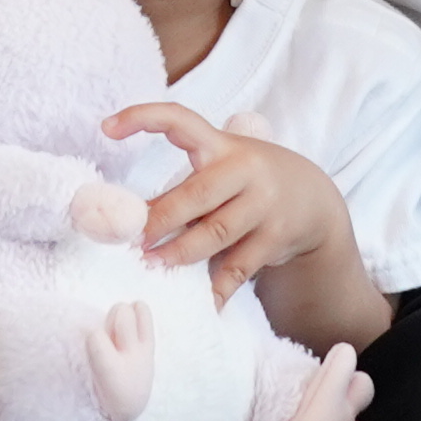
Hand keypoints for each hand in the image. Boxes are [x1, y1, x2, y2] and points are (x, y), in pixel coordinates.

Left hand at [120, 102, 347, 301]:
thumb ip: (187, 187)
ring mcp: (264, 205)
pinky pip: (239, 268)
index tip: (106, 128)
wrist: (314, 200)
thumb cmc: (251, 182)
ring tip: (151, 264)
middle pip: (197, 193)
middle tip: (133, 238)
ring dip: (180, 253)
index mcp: (222, 145)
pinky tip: (202, 302)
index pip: (180, 121)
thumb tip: (135, 220)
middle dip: (162, 218)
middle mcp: (245, 170)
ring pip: (216, 233)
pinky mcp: (275, 238)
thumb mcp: (224, 168)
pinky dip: (218, 289)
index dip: (143, 118)